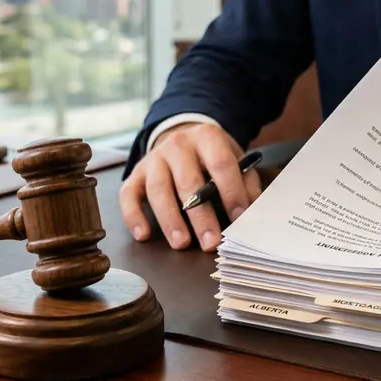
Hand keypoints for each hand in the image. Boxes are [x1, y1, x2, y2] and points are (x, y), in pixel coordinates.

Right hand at [119, 122, 261, 250]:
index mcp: (207, 136)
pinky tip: (144, 235)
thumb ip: (246, 182)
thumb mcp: (235, 159)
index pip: (220, 164)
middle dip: (199, 215)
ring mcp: (154, 159)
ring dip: (170, 219)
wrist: (182, 138)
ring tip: (181, 243)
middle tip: (210, 242)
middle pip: (187, 181)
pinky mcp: (136, 174)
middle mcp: (177, 144)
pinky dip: (133, 216)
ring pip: (158, 189)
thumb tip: (252, 212)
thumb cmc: (212, 156)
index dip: (230, 191)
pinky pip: (128, 194)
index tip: (239, 218)